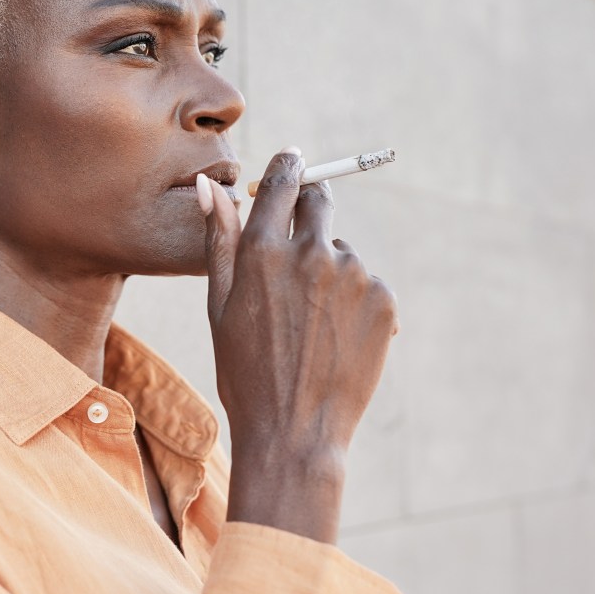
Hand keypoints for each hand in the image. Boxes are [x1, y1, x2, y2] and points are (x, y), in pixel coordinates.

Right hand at [196, 146, 398, 541]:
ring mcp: (353, 276)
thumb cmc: (244, 372)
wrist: (294, 434)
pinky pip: (367, 284)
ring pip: (341, 251)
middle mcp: (310, 253)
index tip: (294, 159)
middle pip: (320, 201)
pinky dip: (354, 302)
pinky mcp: (384, 301)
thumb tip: (210, 185)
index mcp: (262, 251)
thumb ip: (218, 238)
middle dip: (310, 209)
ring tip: (310, 324)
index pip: (283, 182)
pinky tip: (334, 338)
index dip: (289, 166)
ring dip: (328, 271)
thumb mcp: (219, 305)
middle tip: (297, 249)